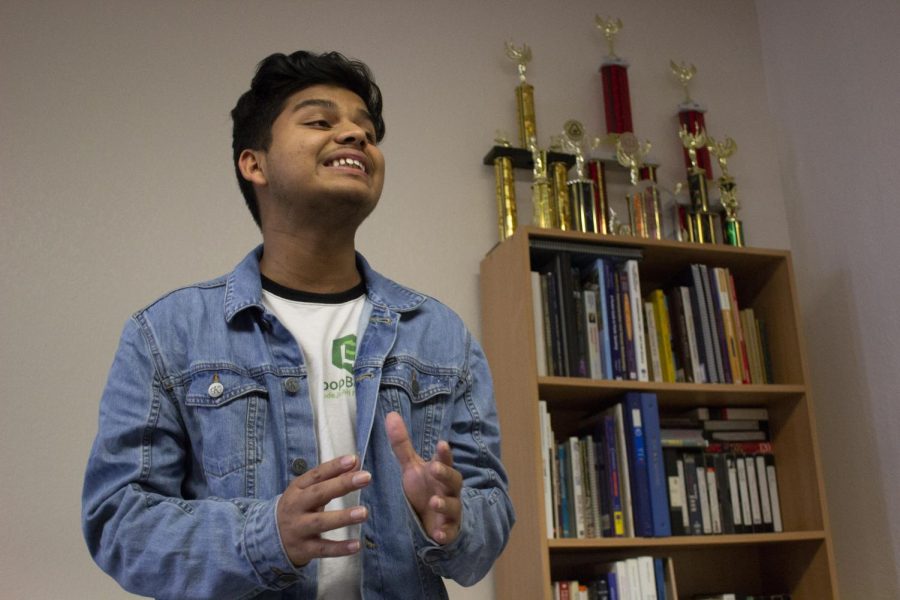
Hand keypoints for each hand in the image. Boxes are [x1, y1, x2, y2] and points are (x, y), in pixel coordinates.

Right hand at [276, 454, 370, 566]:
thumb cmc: (298, 508)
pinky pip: (323, 549)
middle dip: (342, 485)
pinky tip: (356, 545)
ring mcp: (298, 529)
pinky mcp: (304, 549)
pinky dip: (340, 548)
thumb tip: (356, 462)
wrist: (268, 539)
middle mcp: (296, 507)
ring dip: (343, 517)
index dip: (334, 466)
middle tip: (365, 477)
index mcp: (297, 489)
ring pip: (321, 522)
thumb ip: (333, 477)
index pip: (317, 474)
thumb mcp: (309, 490)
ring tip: (363, 512)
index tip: (352, 460)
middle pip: (319, 494)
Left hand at [385, 411, 462, 544]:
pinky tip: (437, 534)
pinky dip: (444, 533)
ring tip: (433, 502)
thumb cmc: (424, 490)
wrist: (433, 522)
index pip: (445, 460)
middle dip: (445, 474)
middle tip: (434, 468)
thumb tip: (390, 414)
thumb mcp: (411, 467)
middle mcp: (449, 490)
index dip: (444, 453)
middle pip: (453, 480)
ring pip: (452, 506)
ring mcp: (450, 511)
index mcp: (441, 472)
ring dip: (444, 504)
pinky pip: (448, 532)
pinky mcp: (448, 531)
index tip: (441, 444)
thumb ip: (402, 444)